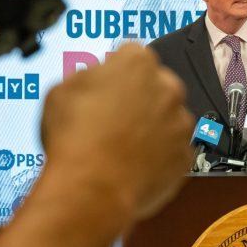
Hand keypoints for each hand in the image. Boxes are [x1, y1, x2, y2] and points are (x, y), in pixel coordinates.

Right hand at [39, 44, 193, 223]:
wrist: (91, 190)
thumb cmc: (74, 141)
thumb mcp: (60, 92)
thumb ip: (86, 77)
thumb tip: (92, 80)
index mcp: (137, 63)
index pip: (132, 56)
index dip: (116, 72)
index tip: (107, 87)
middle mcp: (167, 88)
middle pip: (155, 86)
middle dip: (138, 98)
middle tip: (113, 119)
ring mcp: (180, 123)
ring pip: (168, 118)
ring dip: (151, 127)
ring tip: (121, 146)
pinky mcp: (185, 155)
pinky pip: (173, 150)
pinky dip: (159, 156)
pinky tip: (133, 164)